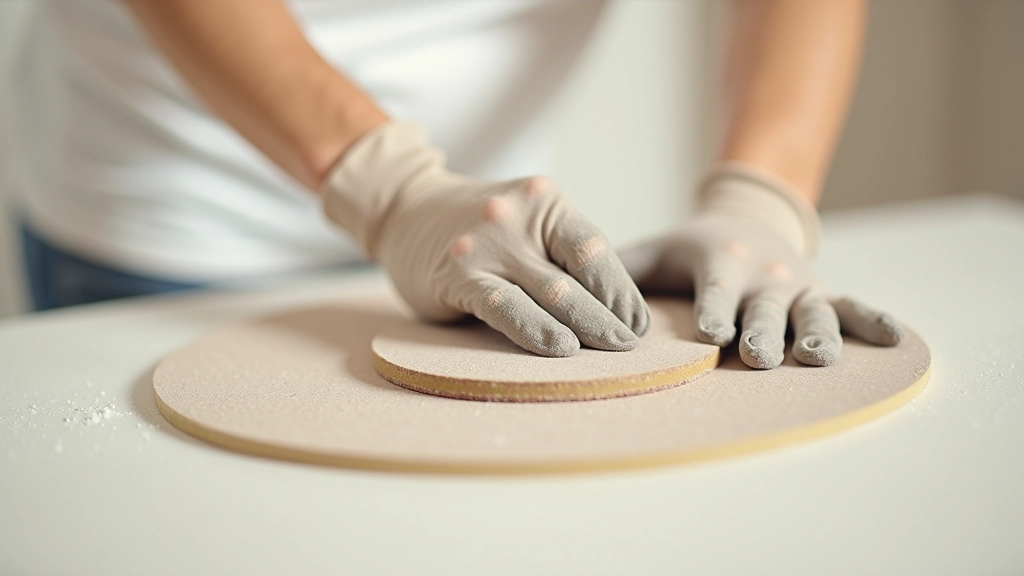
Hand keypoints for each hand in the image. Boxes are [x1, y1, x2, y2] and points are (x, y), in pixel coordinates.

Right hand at [321, 122, 648, 356]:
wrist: (406, 208)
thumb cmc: (478, 226)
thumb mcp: (524, 223)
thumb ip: (557, 256)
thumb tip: (612, 312)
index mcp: (544, 201)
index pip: (593, 250)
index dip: (621, 290)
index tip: (638, 323)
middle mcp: (517, 217)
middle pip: (577, 276)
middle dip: (609, 316)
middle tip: (630, 346)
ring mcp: (486, 244)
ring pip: (549, 293)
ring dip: (586, 327)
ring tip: (610, 351)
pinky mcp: (458, 273)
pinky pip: (505, 307)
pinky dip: (535, 331)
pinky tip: (559, 348)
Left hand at [619, 162, 901, 368]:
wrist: (748, 220)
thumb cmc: (689, 248)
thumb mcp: (654, 250)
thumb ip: (618, 271)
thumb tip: (569, 298)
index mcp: (720, 263)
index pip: (715, 289)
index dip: (715, 310)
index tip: (713, 335)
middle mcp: (764, 274)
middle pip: (765, 307)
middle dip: (762, 332)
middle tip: (758, 356)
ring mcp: (798, 285)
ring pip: (812, 311)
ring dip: (817, 333)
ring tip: (817, 357)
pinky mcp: (823, 293)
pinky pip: (853, 307)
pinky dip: (873, 322)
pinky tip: (896, 340)